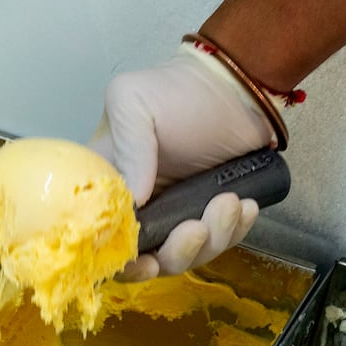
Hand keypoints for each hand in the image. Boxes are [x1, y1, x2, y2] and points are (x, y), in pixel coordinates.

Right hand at [90, 43, 275, 278]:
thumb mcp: (135, 100)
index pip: (100, 238)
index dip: (120, 259)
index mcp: (110, 184)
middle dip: (175, 252)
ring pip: (184, 256)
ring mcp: (174, 216)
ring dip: (211, 239)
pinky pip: (218, 244)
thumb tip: (134, 200)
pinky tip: (245, 207)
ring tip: (230, 203)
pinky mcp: (209, 217)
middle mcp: (138, 208)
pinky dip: (233, 232)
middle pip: (145, 259)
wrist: (238, 86)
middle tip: (196, 228)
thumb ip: (128, 148)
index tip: (145, 258)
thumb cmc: (180, 90)